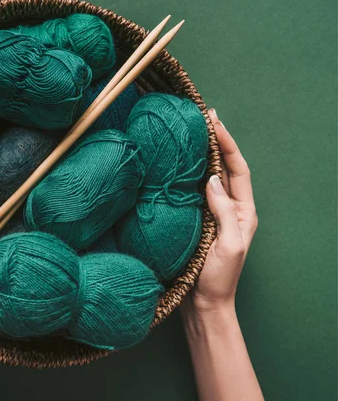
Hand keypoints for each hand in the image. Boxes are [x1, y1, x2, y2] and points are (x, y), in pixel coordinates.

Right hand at [183, 109, 257, 314]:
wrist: (203, 303)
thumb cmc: (219, 278)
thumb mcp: (229, 245)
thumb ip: (224, 212)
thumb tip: (212, 179)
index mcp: (243, 211)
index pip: (237, 170)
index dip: (227, 144)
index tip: (214, 122)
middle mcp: (228, 208)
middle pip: (224, 167)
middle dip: (216, 141)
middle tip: (203, 117)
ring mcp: (210, 213)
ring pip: (208, 176)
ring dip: (201, 154)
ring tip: (191, 132)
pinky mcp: (194, 220)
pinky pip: (191, 191)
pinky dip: (186, 174)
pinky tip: (176, 164)